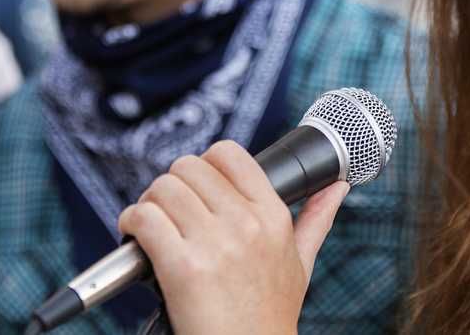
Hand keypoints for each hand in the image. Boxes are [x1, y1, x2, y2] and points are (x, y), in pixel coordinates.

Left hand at [118, 140, 348, 334]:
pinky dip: (132, 223)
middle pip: (188, 167)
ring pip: (163, 188)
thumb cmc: (270, 316)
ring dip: (148, 203)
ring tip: (150, 224)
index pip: (228, 154)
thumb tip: (338, 188)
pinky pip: (145, 218)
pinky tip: (136, 238)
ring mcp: (215, 243)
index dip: (204, 164)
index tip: (196, 186)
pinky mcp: (183, 267)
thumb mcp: (300, 264)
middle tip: (167, 209)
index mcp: (273, 215)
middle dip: (171, 185)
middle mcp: (245, 222)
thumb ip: (317, 220)